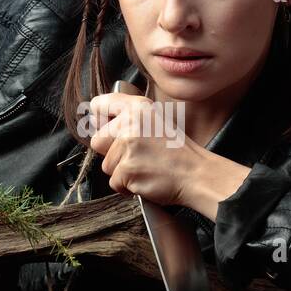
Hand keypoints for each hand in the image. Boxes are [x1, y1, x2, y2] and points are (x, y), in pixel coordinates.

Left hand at [86, 91, 204, 205]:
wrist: (195, 174)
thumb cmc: (176, 152)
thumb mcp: (155, 121)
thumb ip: (128, 118)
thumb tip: (94, 121)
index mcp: (137, 107)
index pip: (99, 105)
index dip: (100, 120)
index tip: (109, 129)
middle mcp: (130, 122)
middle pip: (98, 140)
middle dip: (112, 153)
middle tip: (137, 155)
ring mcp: (127, 146)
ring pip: (106, 164)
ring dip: (122, 171)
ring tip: (145, 167)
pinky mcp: (126, 169)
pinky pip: (114, 182)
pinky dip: (128, 186)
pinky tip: (145, 178)